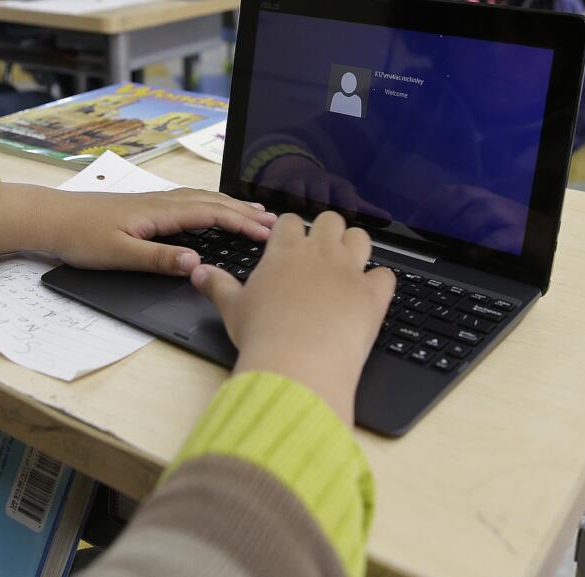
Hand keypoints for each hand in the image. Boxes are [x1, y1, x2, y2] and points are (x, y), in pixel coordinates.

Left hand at [0, 184, 276, 274]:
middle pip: (213, 203)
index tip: (269, 233)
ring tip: (257, 212)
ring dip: (232, 206)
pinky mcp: (147, 206)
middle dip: (246, 212)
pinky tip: (214, 209)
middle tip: (276, 223)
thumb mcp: (118, 255)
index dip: (243, 223)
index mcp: (159, 211)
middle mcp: (161, 201)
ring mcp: (155, 201)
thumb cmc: (79, 236)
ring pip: (203, 200)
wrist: (49, 217)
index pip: (211, 215)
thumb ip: (158, 259)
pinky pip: (190, 201)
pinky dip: (212, 205)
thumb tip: (195, 263)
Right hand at [191, 212, 394, 423]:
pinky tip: (371, 292)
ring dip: (356, 247)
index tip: (289, 243)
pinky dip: (380, 281)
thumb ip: (217, 285)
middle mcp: (319, 253)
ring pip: (361, 238)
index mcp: (284, 251)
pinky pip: (386, 275)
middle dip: (327, 231)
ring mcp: (349, 271)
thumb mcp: (232, 308)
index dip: (291, 230)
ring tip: (347, 265)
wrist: (297, 363)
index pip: (290, 221)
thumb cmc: (261, 335)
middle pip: (330, 220)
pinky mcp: (372, 295)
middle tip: (321, 253)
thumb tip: (198, 272)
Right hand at [255, 154, 390, 221]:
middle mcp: (316, 180)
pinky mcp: (274, 182)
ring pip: (297, 186)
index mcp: (335, 185)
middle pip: (321, 186)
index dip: (348, 200)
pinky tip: (269, 200)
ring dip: (298, 194)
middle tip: (323, 210)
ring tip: (298, 204)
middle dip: (322, 197)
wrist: (294, 169)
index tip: (350, 213)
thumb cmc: (323, 190)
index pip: (344, 189)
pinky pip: (270, 185)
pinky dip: (270, 191)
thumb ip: (364, 208)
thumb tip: (388, 217)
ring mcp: (295, 180)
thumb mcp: (342, 195)